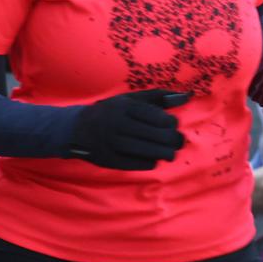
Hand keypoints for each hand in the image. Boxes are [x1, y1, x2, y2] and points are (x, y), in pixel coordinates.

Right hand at [68, 90, 188, 170]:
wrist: (76, 129)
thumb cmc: (110, 112)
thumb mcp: (129, 99)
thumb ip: (157, 97)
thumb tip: (186, 96)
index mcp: (124, 106)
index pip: (159, 117)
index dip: (171, 123)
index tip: (171, 124)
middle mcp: (118, 124)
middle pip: (159, 136)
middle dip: (174, 140)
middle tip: (176, 141)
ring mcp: (113, 143)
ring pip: (152, 152)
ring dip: (166, 153)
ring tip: (168, 152)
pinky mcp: (111, 160)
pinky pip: (141, 164)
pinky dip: (151, 161)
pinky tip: (151, 157)